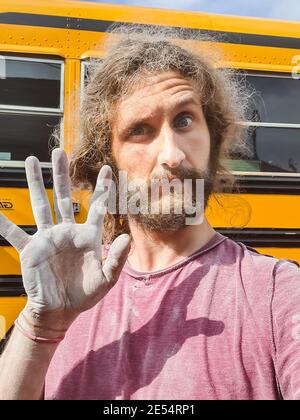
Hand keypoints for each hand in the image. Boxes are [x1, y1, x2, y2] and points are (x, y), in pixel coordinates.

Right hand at [0, 149, 129, 335]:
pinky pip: (14, 233)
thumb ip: (118, 258)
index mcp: (88, 236)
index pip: (97, 207)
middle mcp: (67, 231)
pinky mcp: (30, 249)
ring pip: (40, 205)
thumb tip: (128, 237)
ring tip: (30, 161)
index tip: (108, 169)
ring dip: (35, 183)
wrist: (60, 311)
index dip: (103, 188)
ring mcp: (47, 238)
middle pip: (64, 196)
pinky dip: (3, 222)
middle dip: (62, 174)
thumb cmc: (84, 294)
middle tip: (60, 151)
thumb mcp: (106, 279)